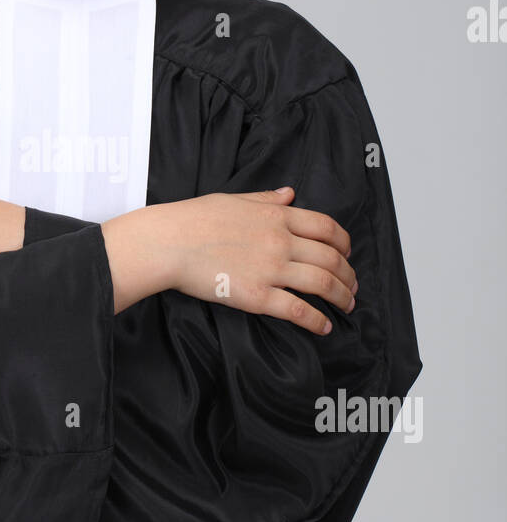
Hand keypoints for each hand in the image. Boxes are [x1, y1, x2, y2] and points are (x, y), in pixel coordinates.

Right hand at [157, 186, 355, 334]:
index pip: (326, 227)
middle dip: (348, 274)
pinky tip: (324, 327)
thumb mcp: (234, 199)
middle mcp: (280, 241)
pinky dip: (316, 320)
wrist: (168, 242)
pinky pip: (297, 310)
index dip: (345, 242)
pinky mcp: (256, 296)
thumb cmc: (194, 218)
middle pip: (331, 258)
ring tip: (347, 305)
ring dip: (342, 297)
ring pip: (322, 283)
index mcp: (276, 216)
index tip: (348, 253)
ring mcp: (270, 269)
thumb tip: (290, 193)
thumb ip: (266, 198)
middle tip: (353, 285)